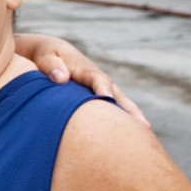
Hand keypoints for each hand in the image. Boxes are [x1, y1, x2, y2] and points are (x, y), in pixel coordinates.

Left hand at [15, 33, 148, 125]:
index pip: (97, 80)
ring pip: (119, 104)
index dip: (102, 89)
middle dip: (129, 110)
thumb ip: (51, 65)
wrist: (52, 53)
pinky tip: (129, 137)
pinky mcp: (97, 99)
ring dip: (131, 118)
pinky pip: (111, 111)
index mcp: (86, 70)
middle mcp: (99, 81)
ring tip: (145, 135)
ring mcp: (100, 90)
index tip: (107, 99)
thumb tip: (60, 77)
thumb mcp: (46, 56)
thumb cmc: (47, 55)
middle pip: (118, 95)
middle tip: (142, 126)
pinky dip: (120, 122)